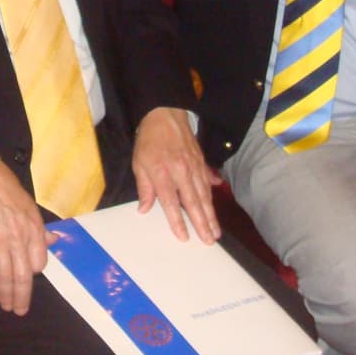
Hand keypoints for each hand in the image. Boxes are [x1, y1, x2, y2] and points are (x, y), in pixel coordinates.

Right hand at [0, 154, 50, 314]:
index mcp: (34, 229)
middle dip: (21, 296)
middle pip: (23, 275)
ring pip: (4, 275)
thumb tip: (54, 240)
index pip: (39, 262)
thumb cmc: (7, 189)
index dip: (35, 272)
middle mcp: (19, 238)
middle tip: (19, 310)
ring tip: (5, 305)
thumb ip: (40, 227)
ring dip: (5, 294)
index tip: (30, 277)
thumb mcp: (30, 205)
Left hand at [133, 107, 221, 243]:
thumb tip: (145, 209)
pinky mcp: (201, 161)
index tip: (184, 237)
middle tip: (209, 240)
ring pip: (204, 194)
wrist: (164, 114)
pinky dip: (212, 194)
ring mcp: (194, 166)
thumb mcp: (139, 164)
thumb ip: (144, 188)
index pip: (172, 203)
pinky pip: (207, 181)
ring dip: (211, 214)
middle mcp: (181, 172)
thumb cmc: (149, 140)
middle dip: (202, 223)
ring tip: (216, 231)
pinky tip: (216, 204)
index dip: (178, 222)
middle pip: (194, 202)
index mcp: (163, 173)